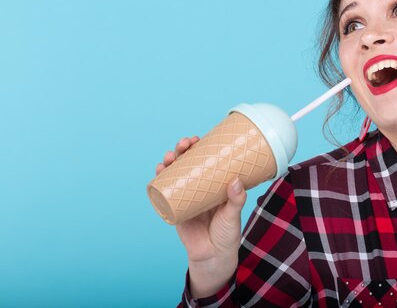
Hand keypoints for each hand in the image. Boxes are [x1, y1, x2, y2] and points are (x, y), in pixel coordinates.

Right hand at [156, 136, 246, 296]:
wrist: (213, 257)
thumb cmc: (227, 234)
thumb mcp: (233, 215)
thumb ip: (236, 200)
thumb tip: (236, 180)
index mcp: (213, 184)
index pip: (204, 160)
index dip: (198, 148)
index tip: (197, 139)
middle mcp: (198, 187)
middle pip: (186, 163)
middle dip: (181, 150)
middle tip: (183, 145)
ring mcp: (185, 197)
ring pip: (174, 174)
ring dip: (169, 162)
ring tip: (170, 157)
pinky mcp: (175, 209)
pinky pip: (165, 193)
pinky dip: (159, 181)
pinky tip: (159, 172)